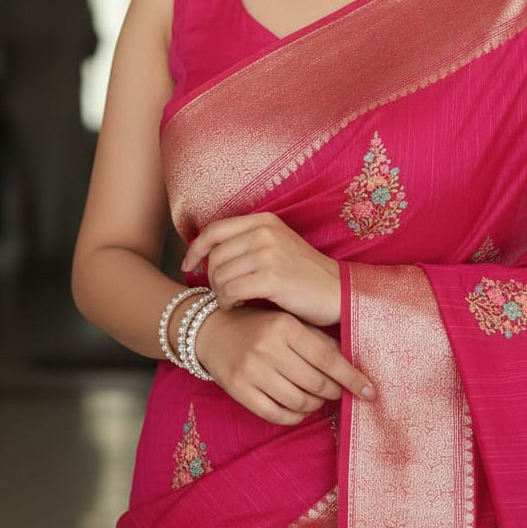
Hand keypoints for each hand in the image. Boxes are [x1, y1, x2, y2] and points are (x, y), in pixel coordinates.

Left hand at [182, 212, 340, 325]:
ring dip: (219, 293)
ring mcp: (269, 253)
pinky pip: (231, 290)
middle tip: (221, 293)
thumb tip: (205, 254)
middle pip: (215, 255)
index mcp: (264, 220)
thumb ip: (246, 243)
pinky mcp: (272, 277)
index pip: (214, 230)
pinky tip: (237, 306)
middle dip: (210, 278)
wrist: (337, 291)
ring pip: (220, 275)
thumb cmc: (303, 274)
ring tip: (232, 301)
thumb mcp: (276, 246)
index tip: (189, 266)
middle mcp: (265, 232)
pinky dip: (228, 302)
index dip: (196, 249)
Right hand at [196, 305, 375, 425]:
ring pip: (298, 402)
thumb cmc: (259, 325)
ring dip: (314, 405)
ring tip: (316, 398)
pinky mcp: (239, 391)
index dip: (352, 378)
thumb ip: (318, 340)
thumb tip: (352, 364)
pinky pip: (277, 415)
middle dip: (333, 392)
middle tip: (337, 391)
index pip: (328, 358)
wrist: (212, 330)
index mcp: (285, 326)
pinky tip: (298, 409)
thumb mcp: (288, 321)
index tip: (371, 392)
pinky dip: (294, 416)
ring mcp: (252, 371)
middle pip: (316, 383)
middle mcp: (269, 348)